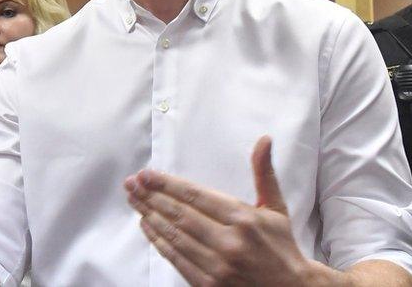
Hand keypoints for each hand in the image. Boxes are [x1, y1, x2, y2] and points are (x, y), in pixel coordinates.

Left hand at [125, 136, 330, 286]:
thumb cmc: (280, 246)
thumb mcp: (276, 207)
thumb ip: (263, 172)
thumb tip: (264, 140)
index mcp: (244, 219)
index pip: (196, 196)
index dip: (168, 184)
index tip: (147, 174)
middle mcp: (229, 242)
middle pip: (179, 214)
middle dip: (151, 196)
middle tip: (131, 184)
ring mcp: (217, 265)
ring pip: (174, 236)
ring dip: (150, 216)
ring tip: (134, 200)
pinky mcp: (208, 284)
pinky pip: (176, 259)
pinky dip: (158, 241)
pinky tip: (147, 226)